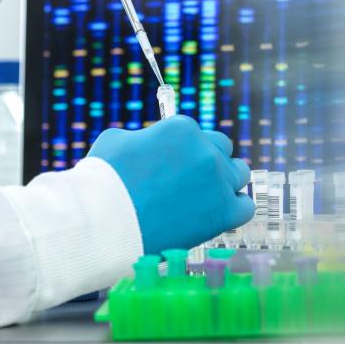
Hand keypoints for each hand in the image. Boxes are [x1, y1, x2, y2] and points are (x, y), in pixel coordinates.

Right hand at [88, 116, 254, 253]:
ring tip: (204, 197)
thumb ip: (144, 137)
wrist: (105, 221)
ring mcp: (217, 180)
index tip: (175, 163)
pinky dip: (233, 208)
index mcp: (182, 128)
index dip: (183, 149)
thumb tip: (150, 143)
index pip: (195, 133)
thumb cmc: (104, 179)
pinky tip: (216, 213)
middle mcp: (205, 149)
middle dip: (207, 160)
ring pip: (238, 173)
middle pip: (221, 148)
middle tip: (190, 178)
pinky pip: (244, 206)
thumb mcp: (118, 140)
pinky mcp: (223, 212)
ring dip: (224, 181)